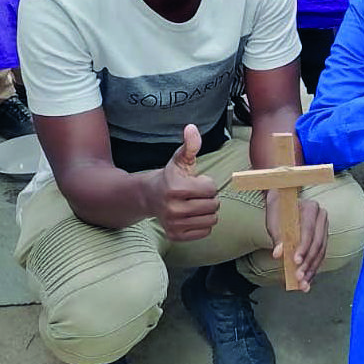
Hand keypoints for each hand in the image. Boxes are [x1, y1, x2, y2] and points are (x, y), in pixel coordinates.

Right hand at [149, 125, 220, 241]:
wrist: (150, 196)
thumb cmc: (170, 176)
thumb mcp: (180, 159)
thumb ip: (190, 144)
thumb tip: (191, 127)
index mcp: (176, 188)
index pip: (211, 188)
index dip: (207, 183)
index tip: (196, 181)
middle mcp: (174, 208)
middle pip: (213, 205)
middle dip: (209, 197)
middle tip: (196, 194)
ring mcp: (174, 224)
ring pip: (211, 220)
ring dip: (207, 211)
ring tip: (195, 204)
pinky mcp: (175, 236)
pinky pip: (204, 232)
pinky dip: (203, 224)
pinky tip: (192, 215)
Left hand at [265, 188, 328, 290]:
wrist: (283, 202)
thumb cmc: (278, 209)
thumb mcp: (273, 219)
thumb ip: (277, 235)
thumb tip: (278, 253)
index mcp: (311, 208)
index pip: (309, 231)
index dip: (303, 248)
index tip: (295, 261)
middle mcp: (321, 217)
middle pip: (317, 244)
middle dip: (308, 263)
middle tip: (299, 277)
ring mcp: (324, 227)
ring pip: (321, 252)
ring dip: (312, 269)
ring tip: (303, 284)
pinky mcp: (323, 238)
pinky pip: (320, 255)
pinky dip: (313, 268)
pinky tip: (307, 281)